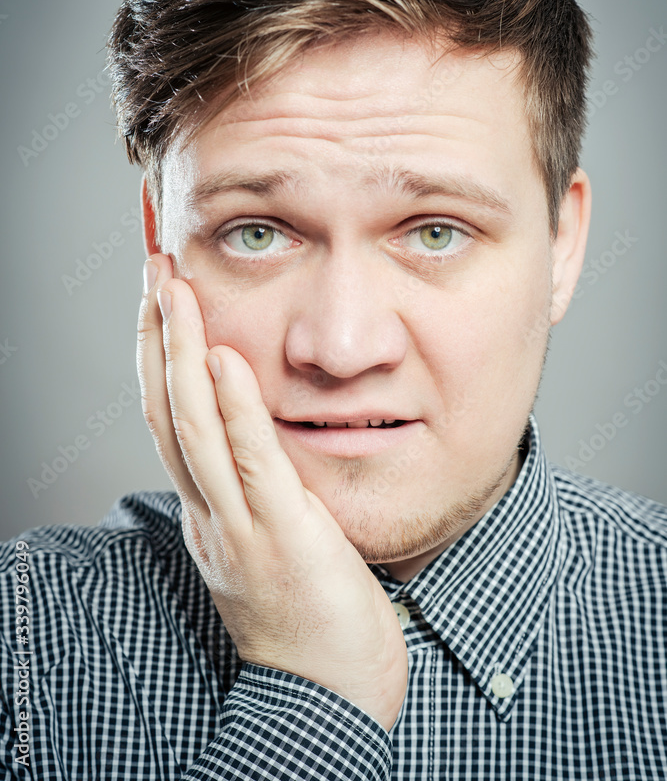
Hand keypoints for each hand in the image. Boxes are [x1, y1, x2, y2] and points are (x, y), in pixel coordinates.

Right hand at [138, 254, 407, 731]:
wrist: (330, 698)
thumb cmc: (313, 619)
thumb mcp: (275, 543)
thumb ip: (262, 491)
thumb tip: (264, 442)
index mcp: (210, 511)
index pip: (171, 421)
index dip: (158, 357)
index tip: (161, 302)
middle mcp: (211, 513)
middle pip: (166, 411)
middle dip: (156, 336)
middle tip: (154, 270)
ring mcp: (240, 526)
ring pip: (193, 427)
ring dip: (178, 353)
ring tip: (173, 290)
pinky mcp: (283, 537)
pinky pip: (250, 463)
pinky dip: (233, 408)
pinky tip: (221, 359)